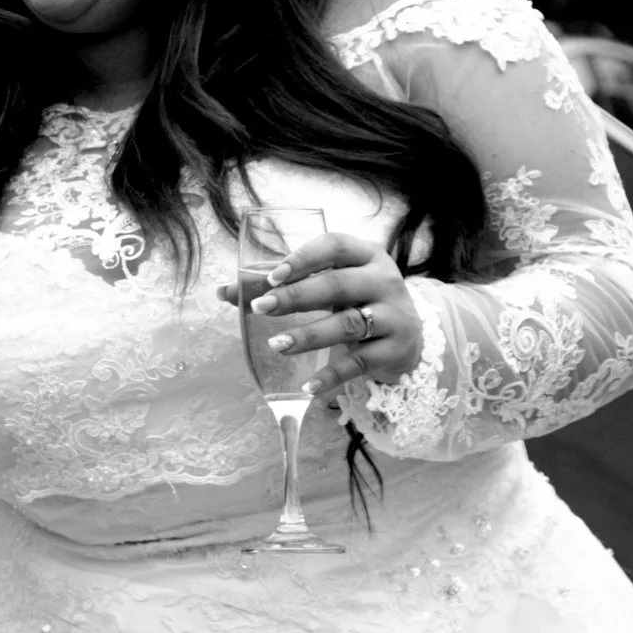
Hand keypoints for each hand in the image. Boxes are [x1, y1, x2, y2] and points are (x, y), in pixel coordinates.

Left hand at [217, 230, 422, 396]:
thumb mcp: (328, 284)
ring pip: (348, 323)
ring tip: (277, 345)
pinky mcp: (396, 349)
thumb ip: (281, 285)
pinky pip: (360, 363)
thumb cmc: (355, 299)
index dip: (303, 259)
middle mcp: (384, 280)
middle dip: (296, 297)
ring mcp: (394, 315)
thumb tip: (224, 292)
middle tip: (260, 308)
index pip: (335, 245)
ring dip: (309, 336)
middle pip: (337, 285)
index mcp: (365, 254)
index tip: (272, 275)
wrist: (408, 333)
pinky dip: (332, 376)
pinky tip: (307, 387)